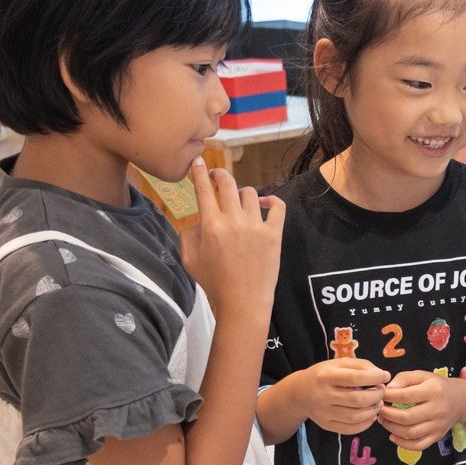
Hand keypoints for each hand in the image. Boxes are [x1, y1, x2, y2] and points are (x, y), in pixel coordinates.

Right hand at [180, 159, 284, 319]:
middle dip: (219, 175)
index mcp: (211, 226)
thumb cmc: (214, 283)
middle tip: (216, 177)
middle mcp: (234, 221)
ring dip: (241, 194)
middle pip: (227, 183)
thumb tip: (197, 218)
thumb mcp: (189, 259)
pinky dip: (271, 201)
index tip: (198, 162)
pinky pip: (277, 206)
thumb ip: (188, 233)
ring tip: (237, 203)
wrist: (243, 302)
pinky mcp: (274, 234)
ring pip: (249, 193)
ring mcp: (256, 226)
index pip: (203, 189)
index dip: (199, 172)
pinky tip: (263, 204)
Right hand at [294, 357, 391, 434]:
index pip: (354, 378)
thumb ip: (360, 365)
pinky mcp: (326, 425)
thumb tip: (381, 375)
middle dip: (376, 396)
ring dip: (373, 411)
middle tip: (382, 391)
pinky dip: (365, 424)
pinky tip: (370, 415)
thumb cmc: (323, 375)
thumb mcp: (338, 363)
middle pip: (357, 400)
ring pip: (355, 417)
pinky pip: (350, 429)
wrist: (299, 392)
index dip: (374, 378)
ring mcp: (324, 413)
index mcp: (326, 376)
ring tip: (378, 403)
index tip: (385, 376)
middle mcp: (323, 395)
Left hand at [378, 370, 455, 451]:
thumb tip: (388, 389)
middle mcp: (438, 409)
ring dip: (391, 428)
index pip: (406, 396)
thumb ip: (404, 378)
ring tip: (383, 420)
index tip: (380, 395)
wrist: (460, 400)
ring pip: (410, 433)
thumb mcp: (423, 375)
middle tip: (379, 410)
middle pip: (407, 417)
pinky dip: (402, 443)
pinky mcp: (437, 436)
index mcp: (434, 391)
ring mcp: (438, 425)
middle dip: (387, 414)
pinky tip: (393, 436)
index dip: (388, 396)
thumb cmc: (436, 386)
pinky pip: (418, 445)